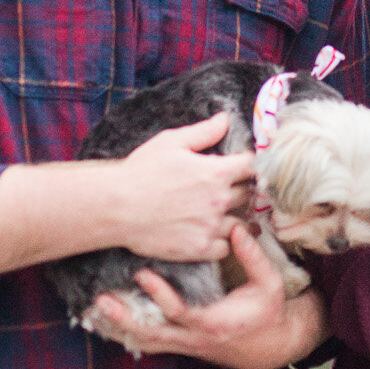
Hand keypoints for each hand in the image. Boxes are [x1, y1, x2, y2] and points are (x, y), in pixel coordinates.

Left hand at [93, 222, 330, 368]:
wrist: (273, 347)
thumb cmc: (270, 312)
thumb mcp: (269, 283)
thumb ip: (252, 257)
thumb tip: (236, 228)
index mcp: (214, 322)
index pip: (179, 312)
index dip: (159, 295)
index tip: (141, 274)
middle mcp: (195, 339)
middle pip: (152, 334)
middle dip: (124, 319)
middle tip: (100, 301)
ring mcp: (187, 345)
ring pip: (147, 342)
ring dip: (120, 328)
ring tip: (95, 312)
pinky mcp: (183, 346)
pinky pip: (151, 343)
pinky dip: (130, 334)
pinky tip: (110, 324)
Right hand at [114, 113, 256, 263]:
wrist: (116, 207)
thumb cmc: (141, 171)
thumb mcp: (171, 142)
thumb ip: (204, 132)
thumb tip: (225, 119)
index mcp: (216, 172)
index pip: (253, 166)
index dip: (249, 164)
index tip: (241, 167)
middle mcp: (219, 200)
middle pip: (249, 195)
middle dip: (241, 189)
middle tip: (228, 189)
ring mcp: (210, 227)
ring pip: (241, 223)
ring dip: (235, 217)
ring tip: (221, 213)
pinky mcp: (199, 249)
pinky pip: (225, 248)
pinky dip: (221, 241)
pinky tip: (210, 232)